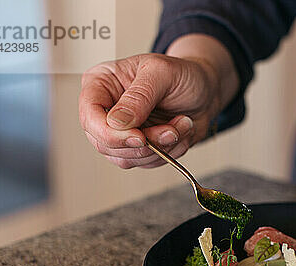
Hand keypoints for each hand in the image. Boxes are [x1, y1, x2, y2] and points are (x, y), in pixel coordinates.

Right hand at [78, 53, 221, 168]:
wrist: (205, 92)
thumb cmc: (182, 75)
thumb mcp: (162, 73)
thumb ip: (140, 95)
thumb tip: (117, 122)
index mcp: (101, 83)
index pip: (90, 115)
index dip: (110, 133)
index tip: (139, 137)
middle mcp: (106, 110)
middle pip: (105, 143)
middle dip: (144, 143)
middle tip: (171, 130)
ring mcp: (120, 132)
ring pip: (127, 158)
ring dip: (161, 147)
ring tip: (180, 125)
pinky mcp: (137, 148)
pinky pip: (147, 163)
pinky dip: (169, 152)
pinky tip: (179, 131)